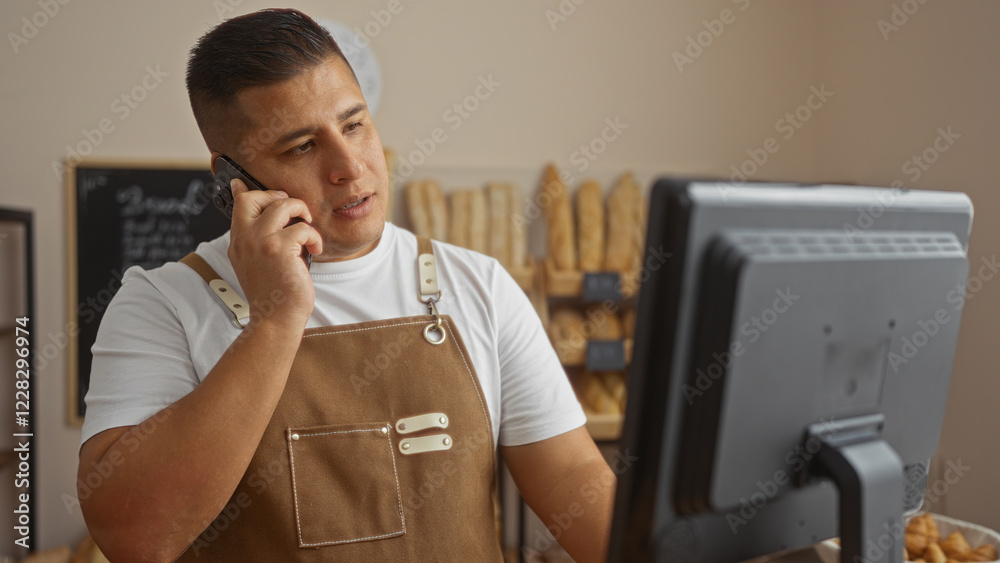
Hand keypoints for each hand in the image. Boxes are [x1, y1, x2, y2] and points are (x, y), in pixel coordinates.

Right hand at [227, 179, 322, 329]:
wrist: (275, 319)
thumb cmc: (273, 294)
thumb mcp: (257, 264)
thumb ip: (259, 241)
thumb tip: (270, 219)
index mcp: (238, 242)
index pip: (239, 204)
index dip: (248, 190)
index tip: (250, 185)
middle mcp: (245, 239)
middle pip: (255, 197)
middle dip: (278, 197)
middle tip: (294, 211)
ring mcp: (261, 242)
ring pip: (283, 205)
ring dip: (302, 213)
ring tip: (308, 231)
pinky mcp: (280, 249)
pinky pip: (303, 228)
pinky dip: (314, 238)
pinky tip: (314, 250)